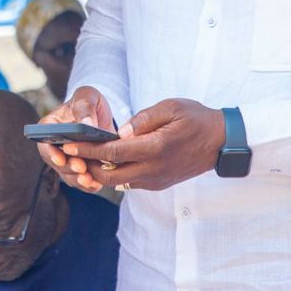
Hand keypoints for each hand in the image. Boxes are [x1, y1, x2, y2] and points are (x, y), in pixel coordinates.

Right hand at [38, 86, 120, 194]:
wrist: (101, 116)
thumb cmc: (89, 102)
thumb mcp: (87, 96)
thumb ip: (85, 107)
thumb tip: (87, 124)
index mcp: (50, 125)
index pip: (44, 139)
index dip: (50, 151)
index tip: (59, 158)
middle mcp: (55, 145)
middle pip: (56, 161)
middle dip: (68, 167)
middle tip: (80, 168)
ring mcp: (68, 159)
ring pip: (68, 175)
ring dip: (77, 180)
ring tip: (89, 180)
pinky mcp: (81, 170)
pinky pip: (82, 182)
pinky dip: (88, 186)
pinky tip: (96, 184)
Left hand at [82, 97, 227, 191]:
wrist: (221, 142)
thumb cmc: (195, 119)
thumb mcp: (170, 108)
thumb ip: (143, 120)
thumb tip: (121, 132)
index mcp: (155, 149)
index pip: (113, 153)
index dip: (88, 149)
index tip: (68, 142)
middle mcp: (155, 170)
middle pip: (110, 176)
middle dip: (87, 164)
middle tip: (70, 151)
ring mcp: (157, 180)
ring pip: (119, 183)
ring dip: (100, 172)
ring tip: (82, 155)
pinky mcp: (160, 183)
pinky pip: (131, 182)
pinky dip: (115, 174)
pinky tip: (105, 160)